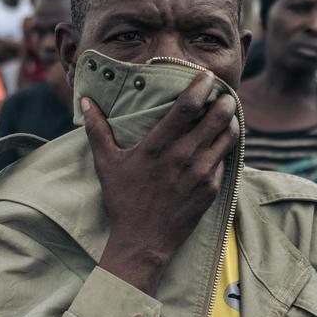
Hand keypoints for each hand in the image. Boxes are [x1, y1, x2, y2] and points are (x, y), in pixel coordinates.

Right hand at [83, 71, 237, 295]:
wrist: (143, 241)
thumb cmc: (123, 200)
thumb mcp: (106, 164)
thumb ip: (97, 130)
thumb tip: (86, 102)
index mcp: (158, 146)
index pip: (187, 107)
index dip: (201, 86)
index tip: (208, 76)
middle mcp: (183, 157)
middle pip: (217, 117)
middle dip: (225, 101)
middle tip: (226, 94)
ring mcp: (201, 174)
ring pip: (227, 137)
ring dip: (231, 122)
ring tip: (228, 115)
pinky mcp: (211, 189)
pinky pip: (225, 161)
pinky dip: (225, 148)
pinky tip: (220, 143)